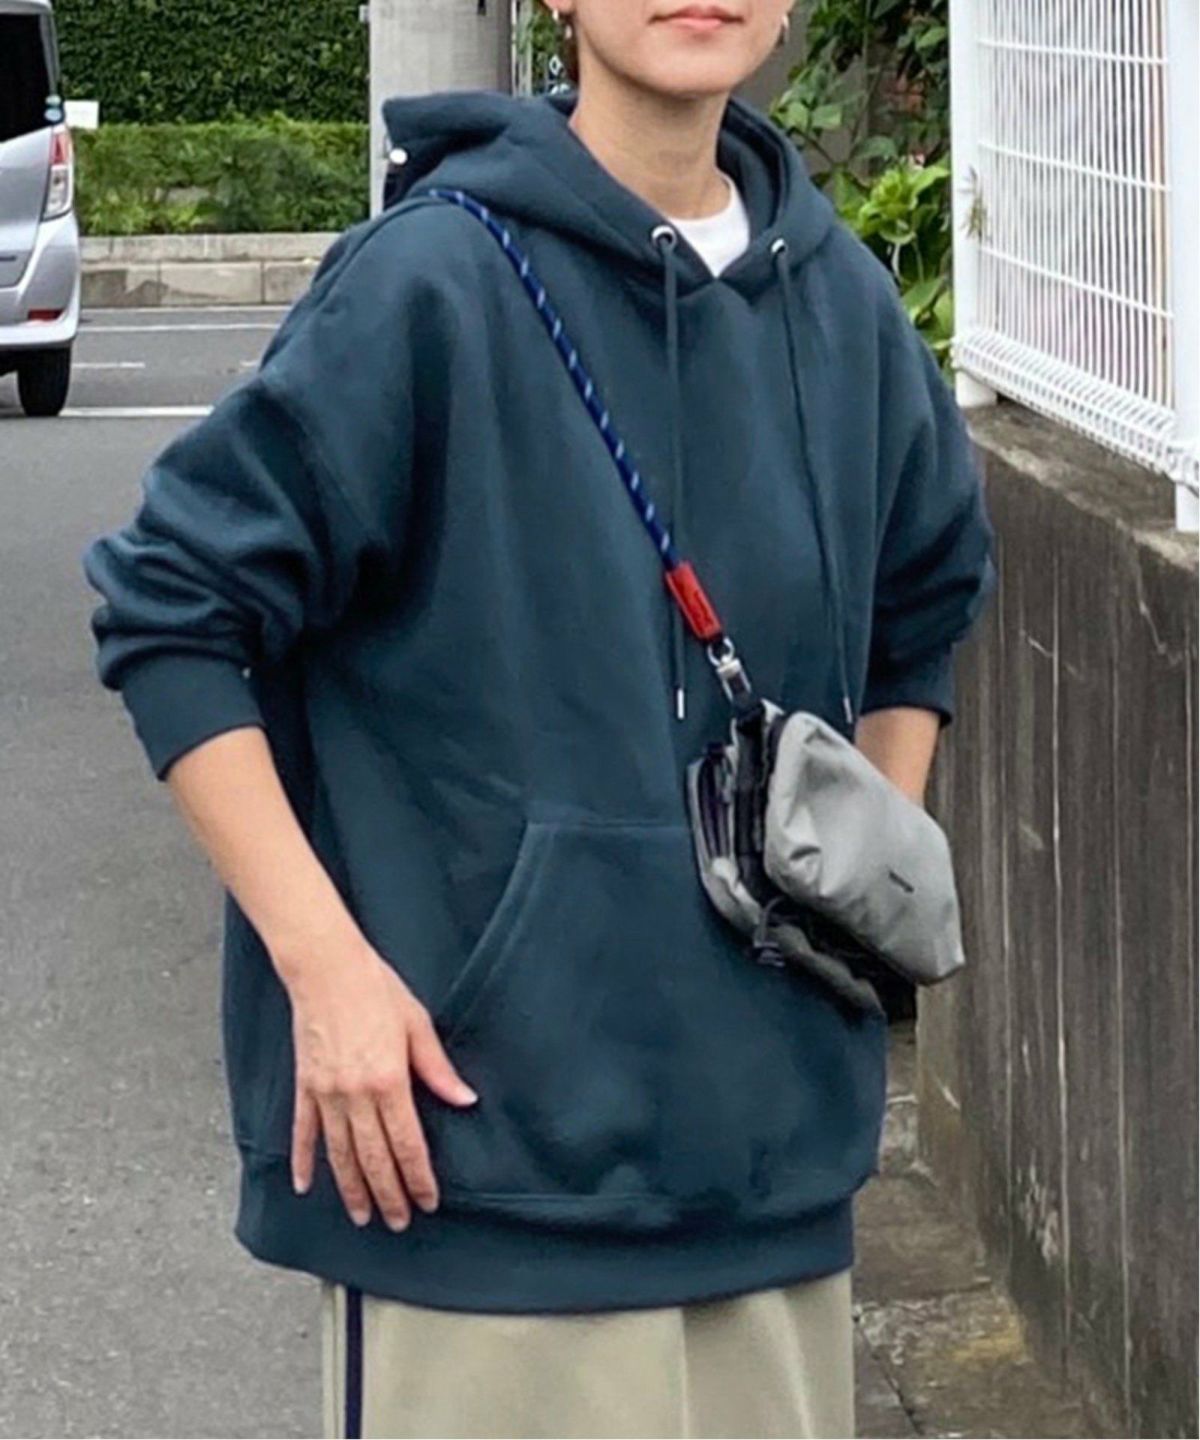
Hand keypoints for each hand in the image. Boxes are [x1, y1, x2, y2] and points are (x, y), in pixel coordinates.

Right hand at [278, 930, 477, 1230]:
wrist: (327, 968)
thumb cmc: (376, 990)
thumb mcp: (417, 1025)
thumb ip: (438, 1069)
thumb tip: (464, 1100)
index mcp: (389, 1080)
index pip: (407, 1144)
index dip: (418, 1178)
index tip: (426, 1202)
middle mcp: (355, 1094)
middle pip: (373, 1158)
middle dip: (387, 1195)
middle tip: (396, 1222)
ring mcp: (326, 1093)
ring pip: (340, 1154)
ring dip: (351, 1189)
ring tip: (361, 1216)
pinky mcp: (305, 1085)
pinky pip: (304, 1131)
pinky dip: (303, 1160)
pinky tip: (305, 1185)